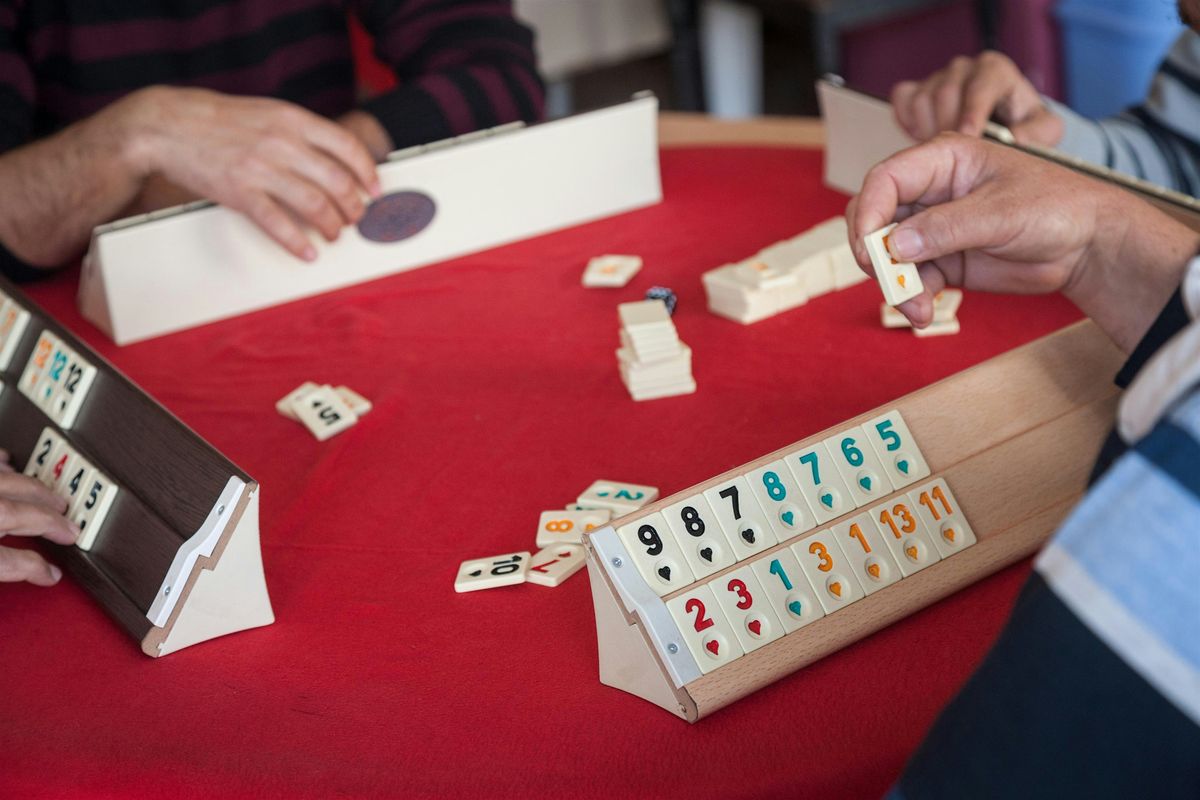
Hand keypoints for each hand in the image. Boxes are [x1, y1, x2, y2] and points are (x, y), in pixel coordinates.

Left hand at [0, 450, 78, 585]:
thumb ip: (3, 567)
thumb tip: (39, 574)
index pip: (16, 561)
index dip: (37, 569)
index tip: (51, 574)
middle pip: (23, 512)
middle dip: (51, 518)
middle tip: (68, 524)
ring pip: (9, 481)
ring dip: (33, 488)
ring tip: (48, 495)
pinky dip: (2, 464)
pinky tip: (8, 463)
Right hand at [120, 112, 393, 217]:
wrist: (167, 125)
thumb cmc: (218, 120)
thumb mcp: (268, 112)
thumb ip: (300, 132)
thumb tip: (334, 158)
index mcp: (293, 120)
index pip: (347, 147)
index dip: (368, 173)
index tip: (375, 190)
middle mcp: (282, 143)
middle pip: (338, 182)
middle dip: (354, 207)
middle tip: (356, 218)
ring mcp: (261, 168)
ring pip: (316, 205)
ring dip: (333, 226)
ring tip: (334, 234)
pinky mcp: (240, 192)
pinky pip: (278, 224)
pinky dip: (298, 243)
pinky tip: (307, 252)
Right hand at [848, 134, 1199, 350]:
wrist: (1087, 246)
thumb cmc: (1055, 207)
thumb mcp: (1001, 213)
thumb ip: (945, 227)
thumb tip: (893, 245)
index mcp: (943, 161)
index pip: (886, 179)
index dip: (868, 211)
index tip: (868, 246)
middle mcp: (931, 192)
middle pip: (877, 218)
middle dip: (874, 253)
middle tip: (884, 280)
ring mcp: (934, 228)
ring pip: (889, 255)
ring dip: (895, 284)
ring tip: (915, 309)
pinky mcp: (942, 259)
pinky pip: (911, 279)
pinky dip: (912, 297)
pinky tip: (924, 312)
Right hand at [890, 52, 1061, 145]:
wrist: (998, 125)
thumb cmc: (1020, 125)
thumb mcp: (1043, 130)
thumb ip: (1038, 133)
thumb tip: (1018, 139)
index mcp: (995, 71)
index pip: (980, 87)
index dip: (972, 113)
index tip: (967, 136)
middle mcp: (965, 69)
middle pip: (946, 94)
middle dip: (949, 127)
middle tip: (952, 155)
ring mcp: (938, 77)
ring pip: (923, 100)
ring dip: (929, 128)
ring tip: (943, 148)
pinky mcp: (916, 88)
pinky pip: (903, 101)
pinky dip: (908, 122)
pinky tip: (924, 135)